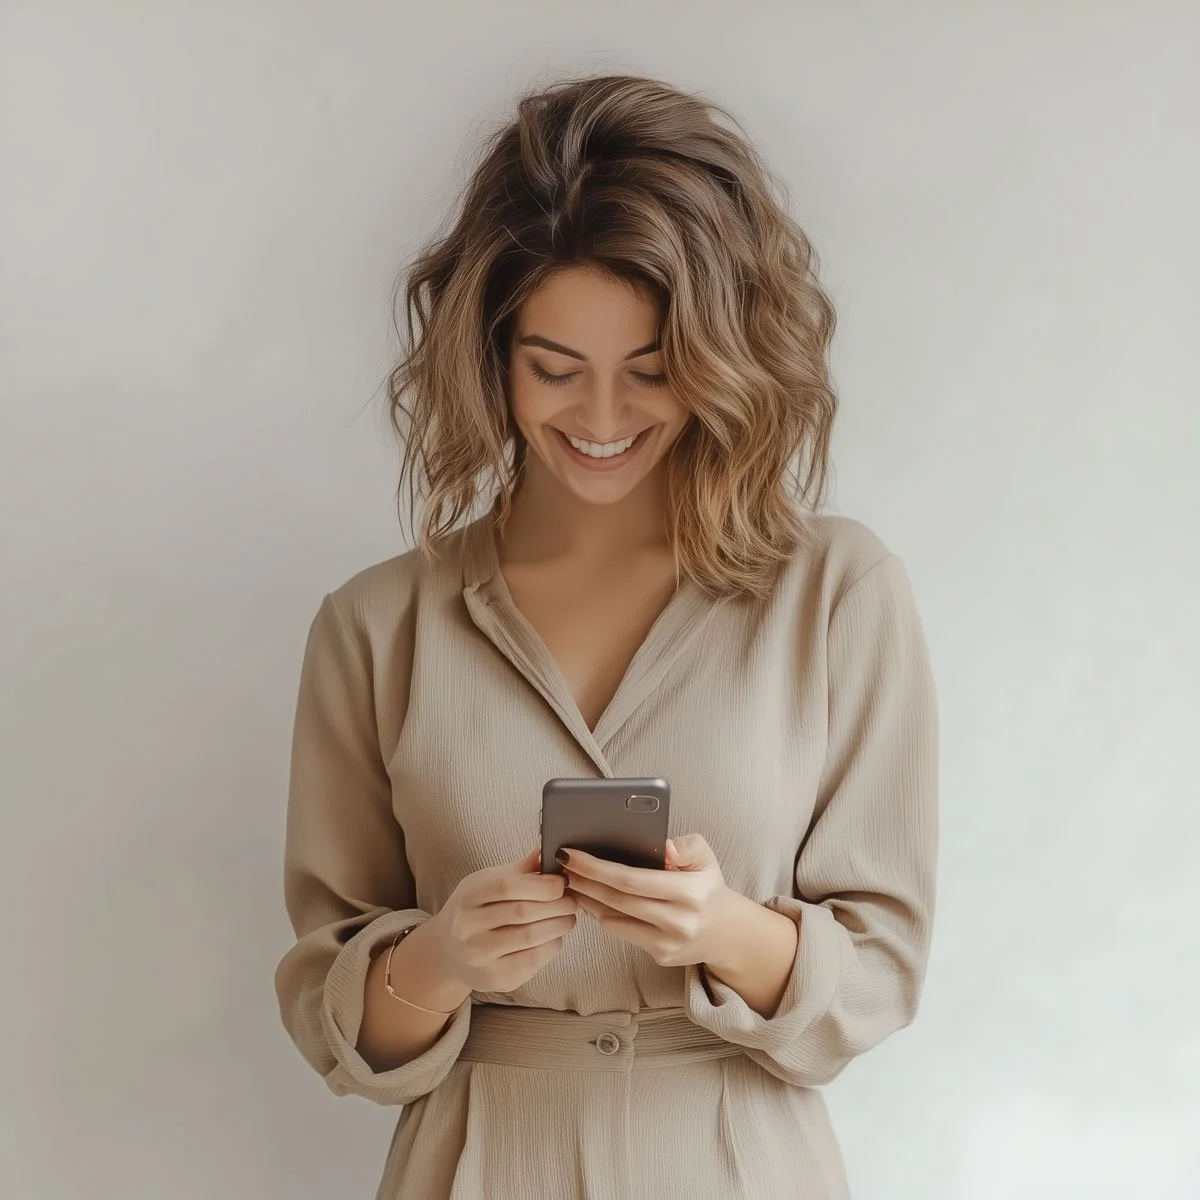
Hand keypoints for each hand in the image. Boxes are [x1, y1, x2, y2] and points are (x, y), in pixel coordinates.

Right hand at [431, 847, 579, 994]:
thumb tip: (549, 853)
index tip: (562, 883)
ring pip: (531, 937)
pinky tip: (555, 936)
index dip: (541, 884)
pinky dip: (551, 945)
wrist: (449, 951)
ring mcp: (479, 955)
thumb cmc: (476, 910)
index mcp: (469, 895)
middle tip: (572, 901)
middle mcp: (468, 926)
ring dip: (559, 925)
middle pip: (523, 912)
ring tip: (568, 917)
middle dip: (557, 905)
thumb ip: (519, 870)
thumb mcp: (488, 883)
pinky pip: (532, 960)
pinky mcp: (494, 978)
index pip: (507, 886)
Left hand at [561, 833, 739, 968]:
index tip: (571, 854)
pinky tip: (591, 899)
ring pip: (614, 919)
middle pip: (617, 900)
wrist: (726, 932)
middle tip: (562, 866)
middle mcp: (679, 921)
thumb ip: (686, 846)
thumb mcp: (705, 857)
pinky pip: (621, 933)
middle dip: (584, 881)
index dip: (597, 867)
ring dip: (587, 899)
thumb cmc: (707, 886)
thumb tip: (663, 846)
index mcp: (689, 893)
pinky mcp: (660, 956)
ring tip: (570, 880)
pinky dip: (602, 915)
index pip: (632, 880)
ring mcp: (668, 943)